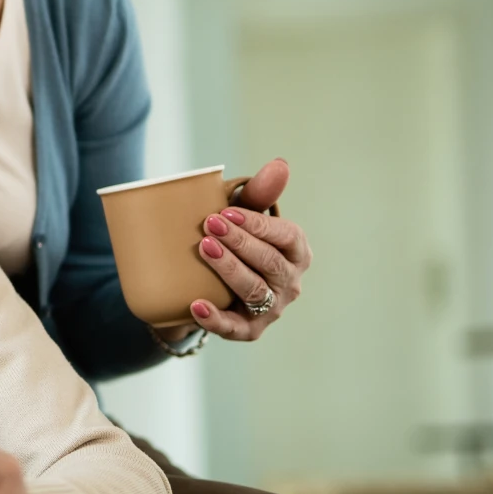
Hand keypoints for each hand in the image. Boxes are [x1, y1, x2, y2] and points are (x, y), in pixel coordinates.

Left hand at [190, 157, 312, 340]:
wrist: (209, 283)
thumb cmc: (234, 241)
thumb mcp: (243, 216)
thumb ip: (259, 193)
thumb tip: (280, 164)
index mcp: (296, 251)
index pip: (286, 236)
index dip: (259, 224)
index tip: (227, 210)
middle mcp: (290, 281)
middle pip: (269, 263)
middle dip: (240, 242)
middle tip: (209, 224)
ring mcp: (272, 308)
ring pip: (254, 290)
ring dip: (229, 269)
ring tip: (204, 248)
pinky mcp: (249, 329)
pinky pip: (234, 327)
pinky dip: (215, 318)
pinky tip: (196, 305)